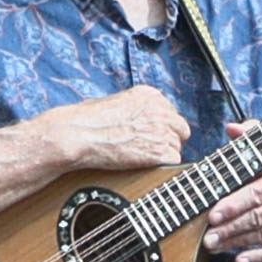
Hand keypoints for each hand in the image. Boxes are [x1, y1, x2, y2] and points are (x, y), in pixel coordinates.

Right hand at [37, 86, 189, 173]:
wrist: (80, 134)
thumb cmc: (88, 120)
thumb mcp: (116, 101)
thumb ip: (136, 108)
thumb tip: (143, 120)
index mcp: (150, 95)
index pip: (171, 113)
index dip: (162, 127)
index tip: (149, 135)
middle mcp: (160, 110)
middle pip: (180, 129)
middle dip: (169, 140)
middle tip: (152, 149)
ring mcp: (162, 130)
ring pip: (177, 147)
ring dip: (163, 154)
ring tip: (141, 157)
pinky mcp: (160, 150)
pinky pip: (174, 161)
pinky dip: (162, 166)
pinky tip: (145, 165)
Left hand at [205, 148, 261, 261]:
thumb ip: (254, 138)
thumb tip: (232, 128)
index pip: (258, 192)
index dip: (234, 204)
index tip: (213, 214)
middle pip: (260, 217)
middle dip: (231, 228)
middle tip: (209, 236)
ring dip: (238, 242)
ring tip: (215, 245)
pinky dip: (260, 256)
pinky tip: (240, 260)